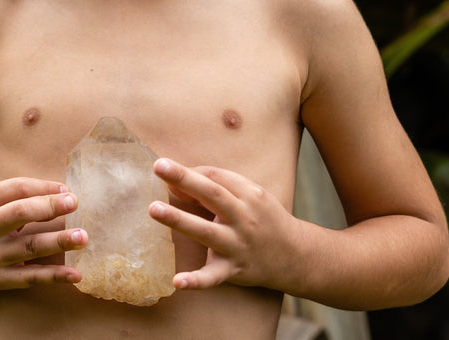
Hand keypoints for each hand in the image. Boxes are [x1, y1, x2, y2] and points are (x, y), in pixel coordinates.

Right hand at [0, 177, 87, 290]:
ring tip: (82, 237)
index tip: (67, 189)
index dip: (44, 187)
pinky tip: (75, 274)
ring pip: (29, 247)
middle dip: (50, 207)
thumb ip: (18, 194)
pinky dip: (55, 276)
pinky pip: (31, 278)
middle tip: (75, 203)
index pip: (16, 188)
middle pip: (20, 214)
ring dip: (59, 241)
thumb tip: (62, 192)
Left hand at [149, 159, 298, 291]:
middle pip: (212, 195)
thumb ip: (218, 185)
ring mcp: (238, 245)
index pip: (214, 177)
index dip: (189, 172)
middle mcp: (243, 217)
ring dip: (179, 220)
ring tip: (154, 209)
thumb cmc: (263, 216)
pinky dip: (197, 281)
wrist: (295, 254)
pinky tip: (177, 282)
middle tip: (158, 167)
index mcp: (247, 194)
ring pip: (206, 232)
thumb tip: (177, 182)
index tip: (163, 167)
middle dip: (185, 180)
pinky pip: (214, 276)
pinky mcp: (234, 270)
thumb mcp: (250, 194)